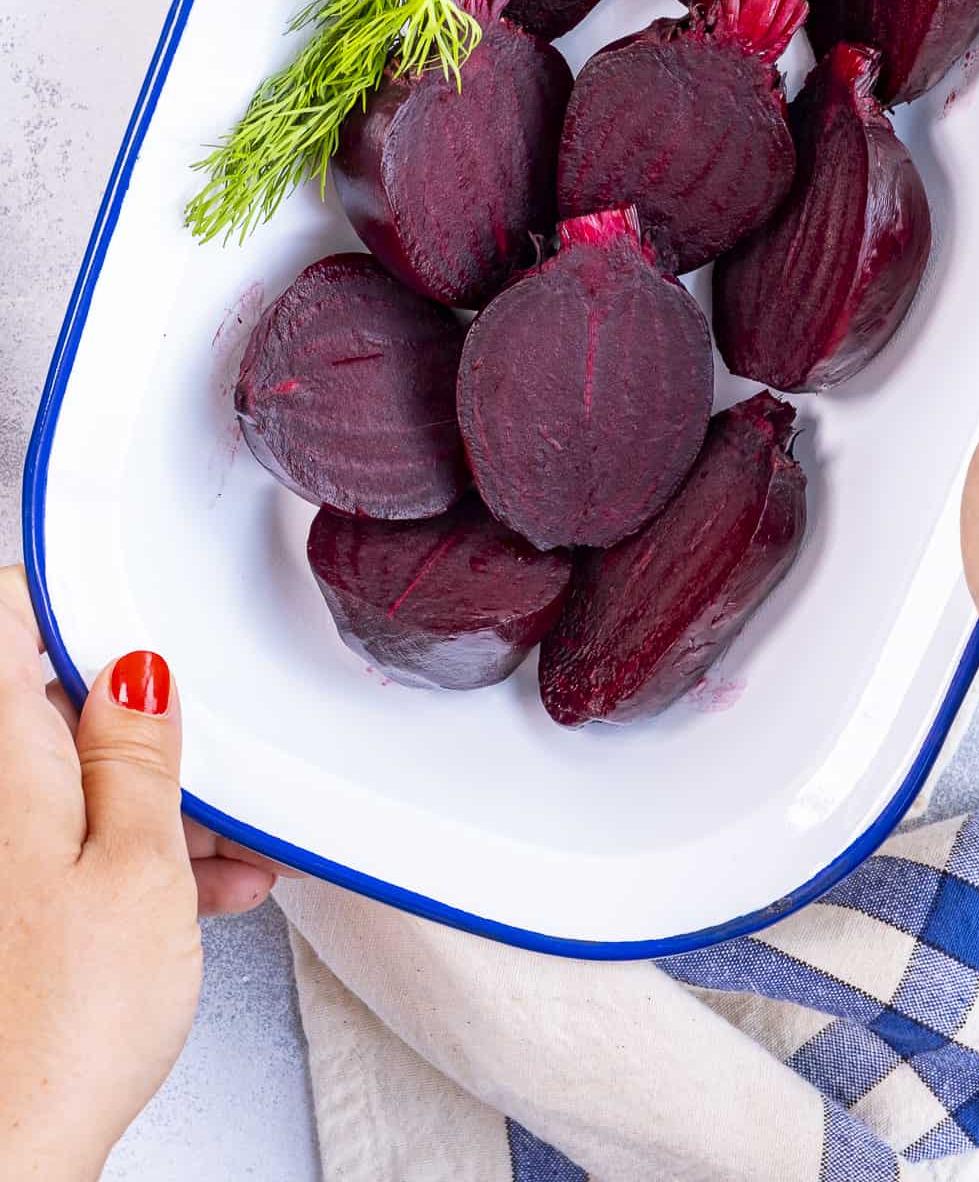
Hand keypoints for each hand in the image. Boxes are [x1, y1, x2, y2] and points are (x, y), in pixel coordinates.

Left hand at [0, 568, 203, 1176]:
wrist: (3, 1159)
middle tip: (201, 755)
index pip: (12, 611)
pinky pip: (60, 843)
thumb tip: (138, 675)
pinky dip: (125, 854)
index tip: (133, 596)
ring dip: (147, 797)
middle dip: (138, 721)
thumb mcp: (139, 866)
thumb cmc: (48, 1032)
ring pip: (66, 778)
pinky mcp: (6, 907)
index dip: (74, 589)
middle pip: (49, 699)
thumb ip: (142, 754)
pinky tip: (192, 892)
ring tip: (223, 847)